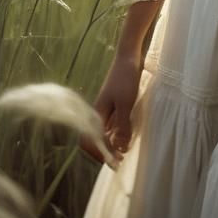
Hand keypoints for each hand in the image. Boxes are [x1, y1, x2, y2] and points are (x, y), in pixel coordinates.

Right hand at [79, 53, 144, 167]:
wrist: (129, 56)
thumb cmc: (125, 78)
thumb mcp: (126, 104)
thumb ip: (122, 126)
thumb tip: (119, 149)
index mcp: (96, 114)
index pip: (88, 141)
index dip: (98, 153)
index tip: (113, 160)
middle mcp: (98, 113)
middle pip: (95, 139)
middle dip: (105, 151)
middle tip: (120, 159)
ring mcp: (106, 108)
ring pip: (105, 132)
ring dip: (113, 143)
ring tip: (125, 151)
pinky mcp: (115, 104)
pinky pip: (112, 125)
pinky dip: (118, 133)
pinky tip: (128, 136)